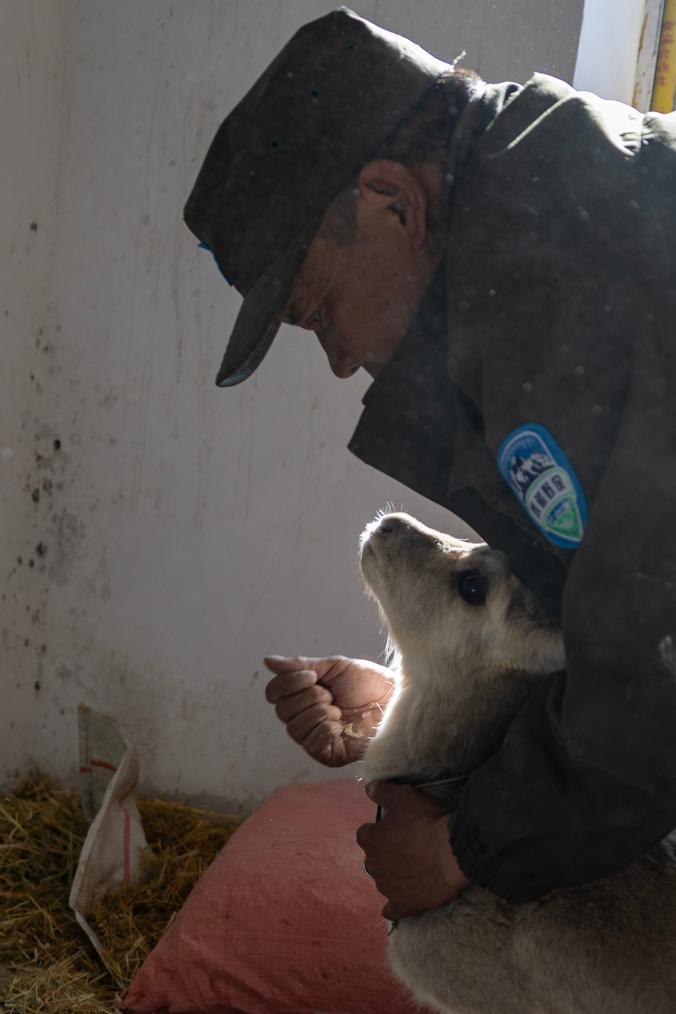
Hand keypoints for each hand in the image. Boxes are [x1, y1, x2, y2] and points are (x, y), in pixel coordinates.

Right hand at [264, 655, 394, 766]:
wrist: (394, 696)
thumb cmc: (369, 682)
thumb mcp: (334, 667)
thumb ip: (300, 665)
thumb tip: (268, 661)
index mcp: (304, 697)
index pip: (274, 694)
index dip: (287, 684)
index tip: (312, 676)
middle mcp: (306, 719)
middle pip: (282, 711)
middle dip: (307, 697)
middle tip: (330, 694)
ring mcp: (317, 738)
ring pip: (294, 727)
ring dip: (317, 712)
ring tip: (338, 708)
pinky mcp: (330, 754)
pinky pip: (311, 744)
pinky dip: (323, 728)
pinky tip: (339, 723)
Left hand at [357, 781, 469, 920]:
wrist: (452, 852)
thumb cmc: (426, 821)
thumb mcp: (404, 796)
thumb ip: (383, 792)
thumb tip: (368, 788)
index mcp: (372, 840)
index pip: (364, 834)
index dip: (377, 830)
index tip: (391, 827)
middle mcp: (375, 866)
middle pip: (373, 859)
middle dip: (384, 853)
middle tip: (405, 846)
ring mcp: (389, 887)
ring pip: (383, 881)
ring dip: (391, 875)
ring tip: (410, 869)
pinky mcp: (405, 904)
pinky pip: (392, 910)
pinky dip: (393, 907)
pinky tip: (398, 905)